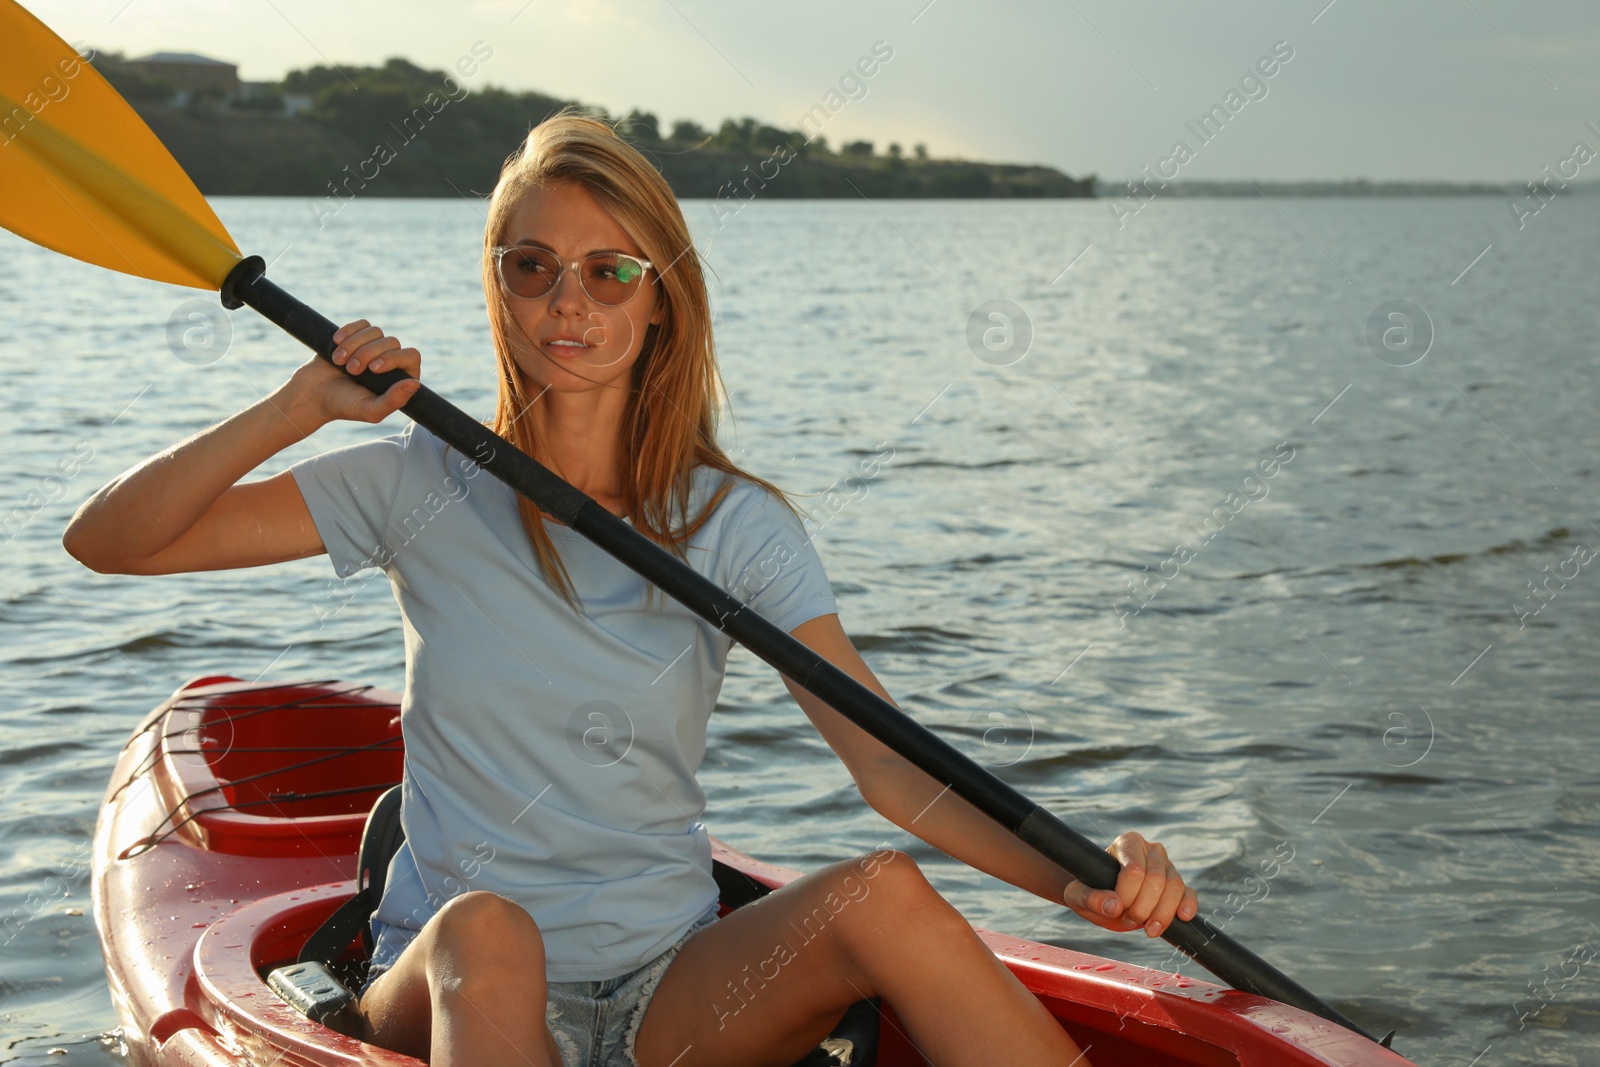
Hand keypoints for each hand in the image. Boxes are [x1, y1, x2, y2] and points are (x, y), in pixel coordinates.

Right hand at [284, 319, 422, 426]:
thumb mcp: (370, 410)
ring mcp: (374, 347)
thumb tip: (415, 384)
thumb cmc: (344, 405)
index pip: (411, 356)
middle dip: (368, 354)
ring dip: (354, 345)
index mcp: (400, 378)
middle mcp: (391, 360)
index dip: (393, 358)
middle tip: (352, 371)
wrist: (313, 393)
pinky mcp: (358, 336)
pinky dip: (348, 332)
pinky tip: (336, 343)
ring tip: (340, 362)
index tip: (373, 368)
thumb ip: (394, 401)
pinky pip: (362, 324)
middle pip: (392, 342)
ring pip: (375, 331)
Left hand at [1062, 831, 1198, 937]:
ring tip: (1148, 930)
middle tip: (1128, 920)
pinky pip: (1189, 893)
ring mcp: (1167, 866)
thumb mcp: (1078, 896)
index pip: (1135, 869)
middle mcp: (1151, 850)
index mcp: (1128, 843)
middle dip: (1143, 908)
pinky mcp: (1178, 885)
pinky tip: (1182, 919)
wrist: (1104, 903)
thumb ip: (1089, 898)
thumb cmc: (1089, 892)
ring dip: (1162, 914)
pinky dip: (1187, 906)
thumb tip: (1114, 905)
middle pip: (1157, 879)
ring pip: (1175, 887)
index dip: (1128, 895)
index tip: (1116, 908)